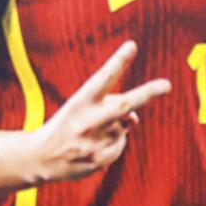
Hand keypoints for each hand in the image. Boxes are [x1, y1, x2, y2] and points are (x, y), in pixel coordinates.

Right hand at [27, 40, 169, 184]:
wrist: (39, 157)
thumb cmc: (65, 126)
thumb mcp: (78, 108)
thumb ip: (107, 106)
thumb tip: (135, 118)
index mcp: (80, 102)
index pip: (103, 78)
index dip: (119, 61)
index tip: (132, 45)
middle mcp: (89, 120)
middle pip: (125, 104)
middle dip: (148, 93)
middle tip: (166, 85)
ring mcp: (95, 141)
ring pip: (124, 127)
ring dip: (116, 127)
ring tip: (91, 133)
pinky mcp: (100, 159)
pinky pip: (120, 146)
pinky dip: (113, 144)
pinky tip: (93, 147)